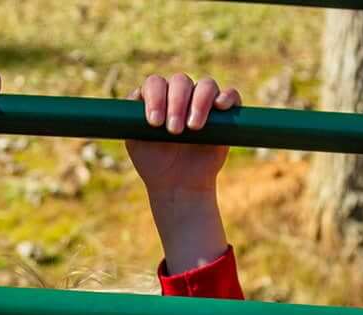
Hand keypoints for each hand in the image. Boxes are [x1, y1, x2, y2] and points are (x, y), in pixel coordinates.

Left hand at [125, 74, 240, 195]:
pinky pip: (230, 95)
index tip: (154, 123)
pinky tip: (220, 107)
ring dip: (199, 102)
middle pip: (180, 81)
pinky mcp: (224, 115)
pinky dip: (227, 97)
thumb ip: (131, 121)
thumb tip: (136, 98)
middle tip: (174, 131)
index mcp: (158, 98)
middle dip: (176, 103)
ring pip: (206, 85)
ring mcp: (203, 103)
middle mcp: (180, 96)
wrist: (179, 186)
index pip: (156, 84)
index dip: (155, 98)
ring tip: (193, 128)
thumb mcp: (136, 144)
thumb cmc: (155, 164)